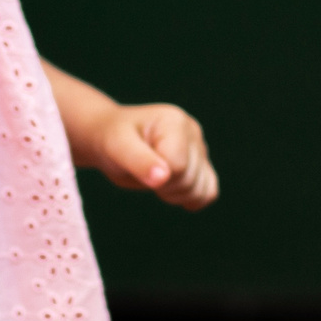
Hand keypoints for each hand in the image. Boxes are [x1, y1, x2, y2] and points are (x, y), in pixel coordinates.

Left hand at [80, 101, 217, 208]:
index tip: (139, 166)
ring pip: (202, 189)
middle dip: (165, 187)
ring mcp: (199, 148)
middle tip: (143, 173)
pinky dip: (191, 199)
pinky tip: (170, 190)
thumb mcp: (118, 148)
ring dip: (175, 195)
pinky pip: (209, 192)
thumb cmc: (112, 140)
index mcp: (174, 122)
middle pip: (189, 180)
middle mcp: (192, 131)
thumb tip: (162, 178)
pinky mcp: (201, 164)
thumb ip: (140, 161)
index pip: (178, 166)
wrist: (111, 138)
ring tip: (155, 178)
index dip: (157, 177)